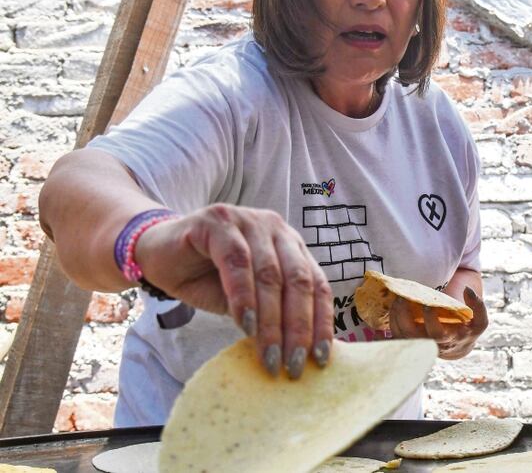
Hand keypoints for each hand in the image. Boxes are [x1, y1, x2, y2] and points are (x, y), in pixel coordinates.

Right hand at [134, 204, 332, 378]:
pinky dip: (243, 297)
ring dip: (271, 321)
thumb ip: (271, 313)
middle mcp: (277, 229)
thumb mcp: (245, 301)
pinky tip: (245, 325)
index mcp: (292, 246)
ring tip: (269, 356)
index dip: (321, 322)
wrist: (156, 254)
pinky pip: (237, 262)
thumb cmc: (205, 278)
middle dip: (298, 328)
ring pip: (270, 275)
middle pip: (298, 282)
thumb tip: (298, 353)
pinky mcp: (218, 221)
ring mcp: (249, 221)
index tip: (321, 359)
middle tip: (293, 365)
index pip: (317, 284)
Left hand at [389, 287, 488, 359]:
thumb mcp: (479, 321)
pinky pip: (394, 339)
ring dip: (395, 319)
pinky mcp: (408, 344)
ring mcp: (418, 345)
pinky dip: (386, 330)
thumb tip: (467, 290)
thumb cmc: (467, 328)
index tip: (427, 305)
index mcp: (449, 339)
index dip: (431, 319)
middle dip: (405, 318)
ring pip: (401, 337)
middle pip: (414, 336)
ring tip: (395, 301)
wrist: (458, 346)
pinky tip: (385, 315)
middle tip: (402, 299)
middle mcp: (431, 345)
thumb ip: (477, 306)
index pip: (437, 332)